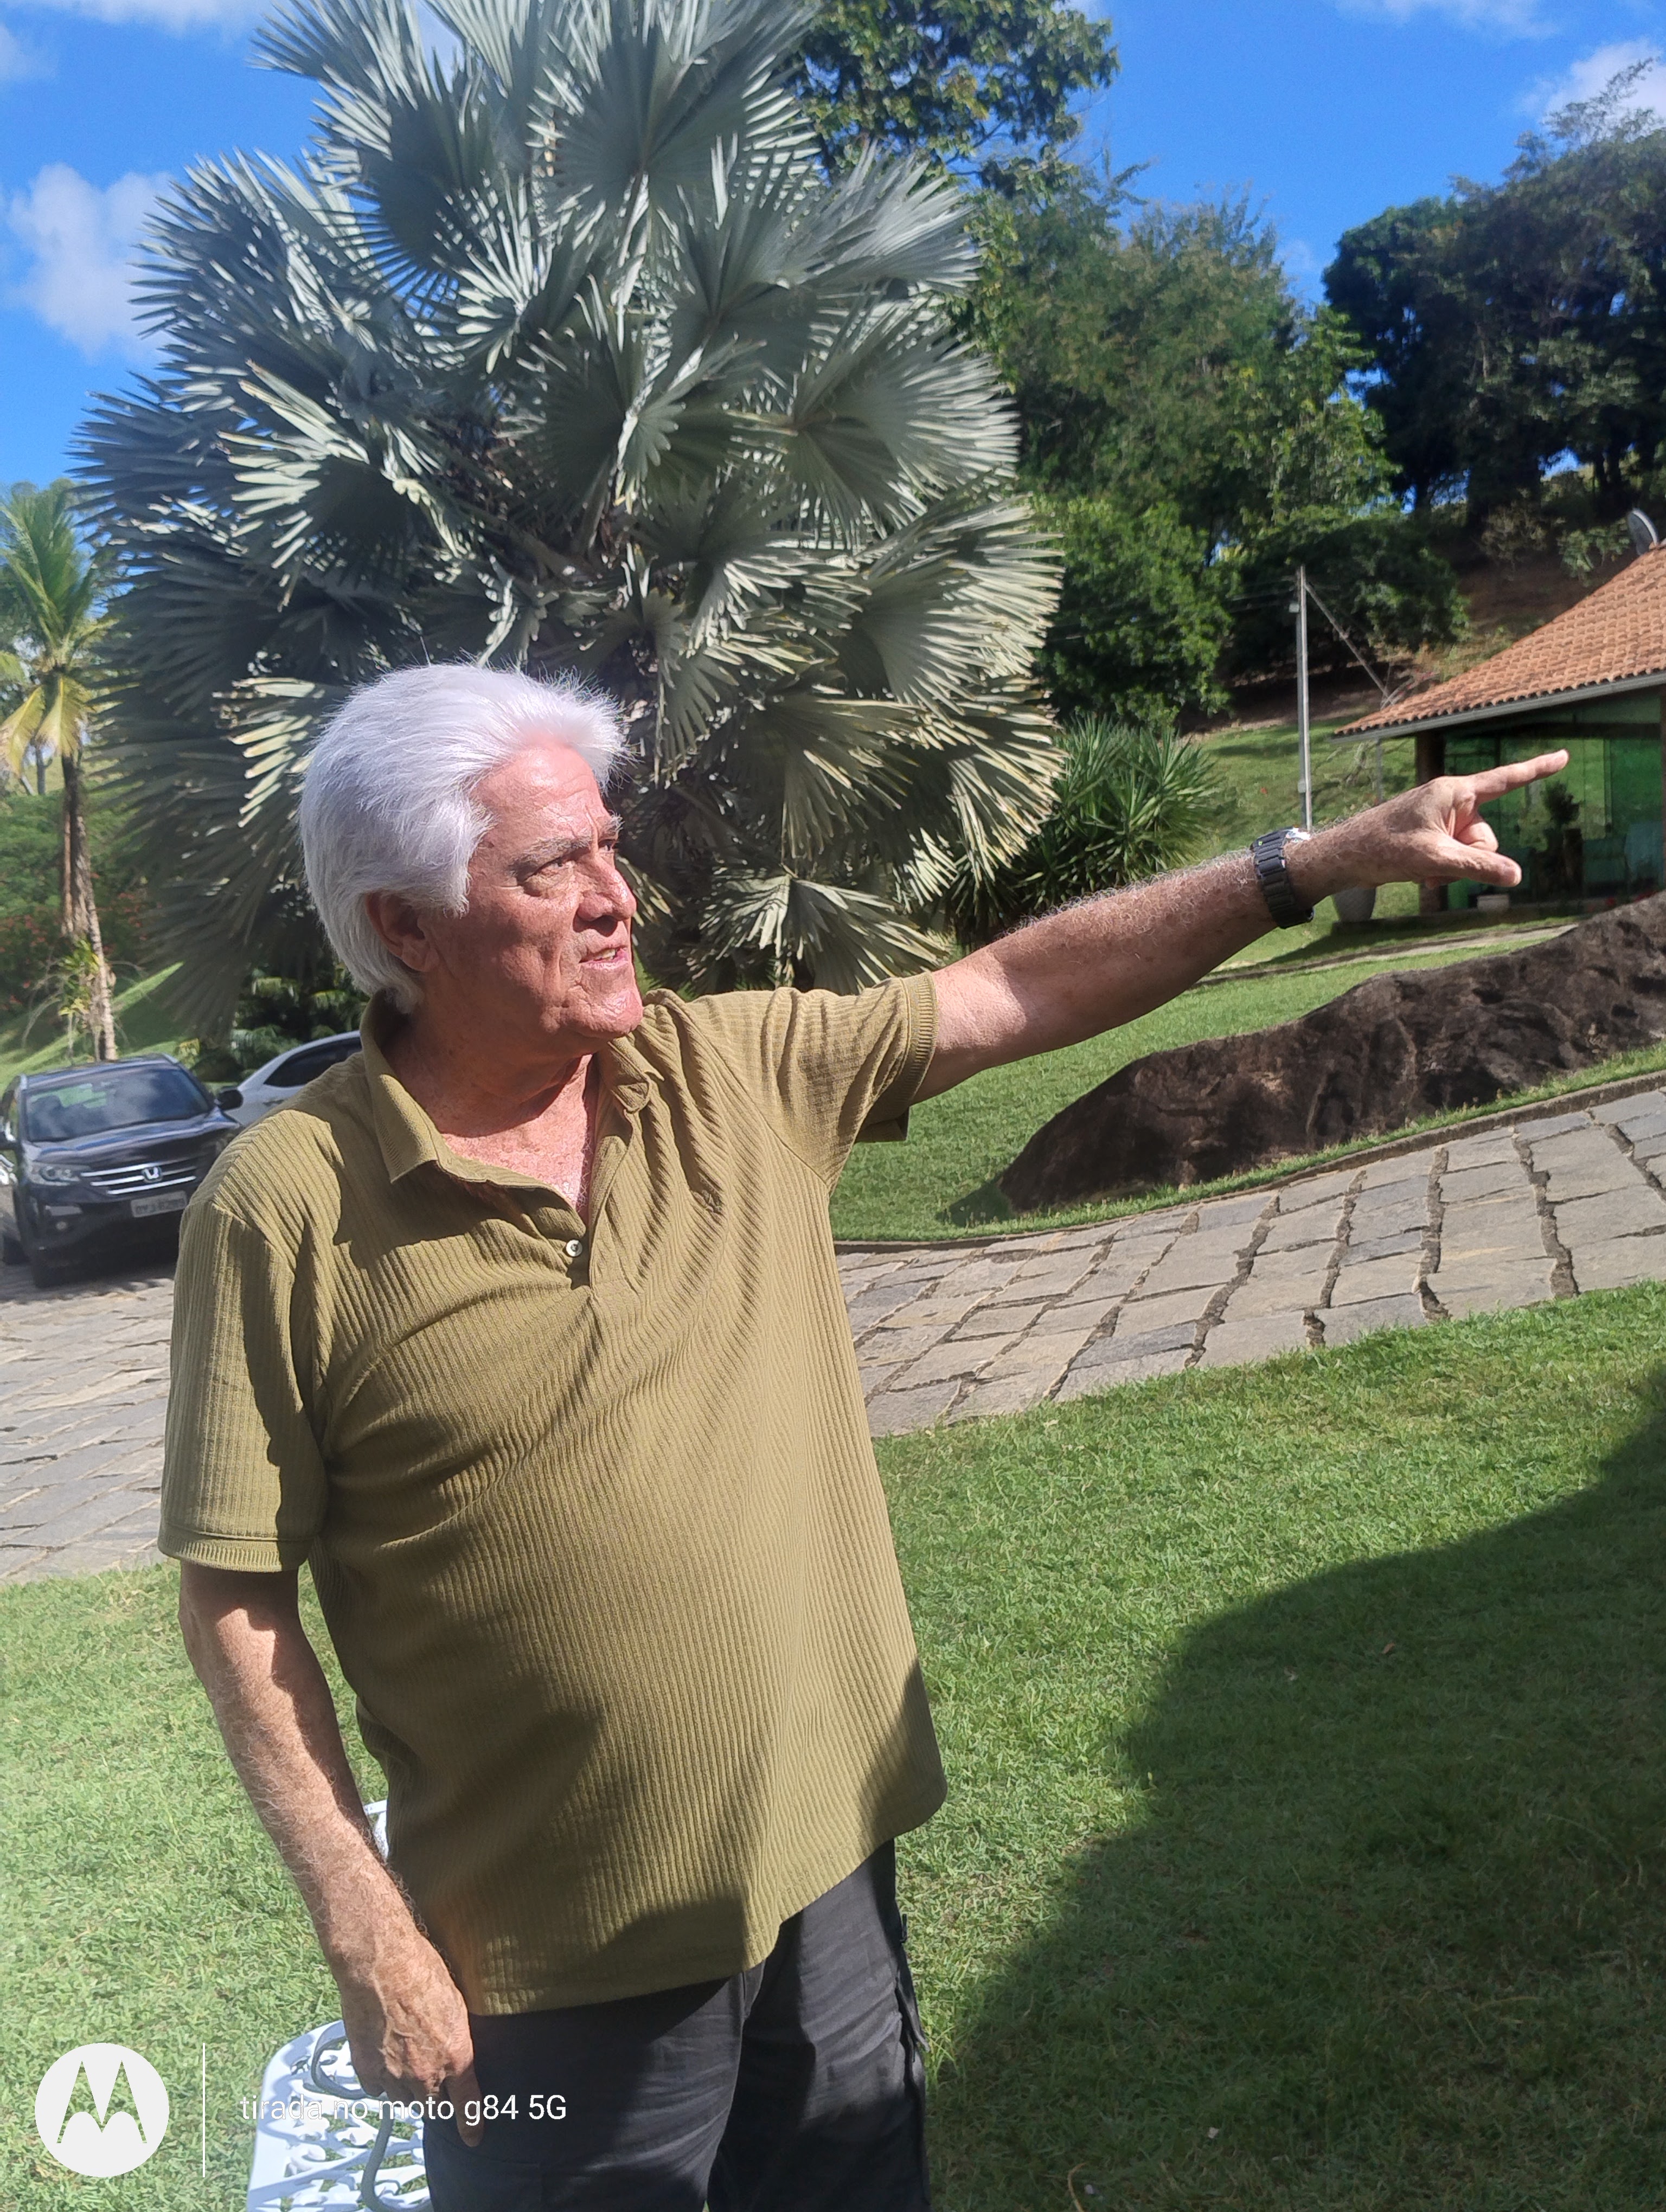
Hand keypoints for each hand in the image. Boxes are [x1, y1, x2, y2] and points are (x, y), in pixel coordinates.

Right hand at [334, 1921, 484, 2144]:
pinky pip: (377, 2088)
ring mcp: (394, 2076)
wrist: (379, 1965)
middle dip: (432, 2096)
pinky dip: (381, 2079)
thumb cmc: (421, 1971)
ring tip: (403, 2058)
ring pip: (403, 2099)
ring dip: (406, 2087)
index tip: (473, 2139)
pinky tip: (381, 2055)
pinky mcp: (367, 2070)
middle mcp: (426, 2074)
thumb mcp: (455, 2003)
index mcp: (455, 2056)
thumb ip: (455, 2036)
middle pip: (431, 2105)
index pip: (467, 2103)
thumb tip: (454, 2049)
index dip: (471, 2125)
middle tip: (427, 2075)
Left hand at [1292, 750, 1569, 899]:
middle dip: (1471, 858)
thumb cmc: (1383, 849)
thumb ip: (1477, 866)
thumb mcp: (1434, 860)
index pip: (1505, 780)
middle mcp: (1450, 802)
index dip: (1537, 770)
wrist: (1345, 857)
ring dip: (1454, 869)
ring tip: (1424, 872)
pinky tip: (1422, 877)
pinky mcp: (1432, 836)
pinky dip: (1444, 870)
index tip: (1564, 757)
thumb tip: (1516, 876)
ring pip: (1472, 852)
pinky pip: (1456, 857)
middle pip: (1487, 837)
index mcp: (1453, 793)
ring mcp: (1441, 820)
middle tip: (1436, 866)